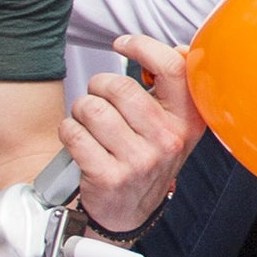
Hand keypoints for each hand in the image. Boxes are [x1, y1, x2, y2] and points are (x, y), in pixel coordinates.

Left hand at [61, 34, 204, 236]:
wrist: (128, 212)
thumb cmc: (145, 159)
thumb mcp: (171, 126)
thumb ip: (174, 88)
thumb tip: (179, 49)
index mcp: (187, 120)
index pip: (172, 67)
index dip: (143, 47)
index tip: (123, 45)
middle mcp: (168, 140)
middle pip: (119, 86)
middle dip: (98, 86)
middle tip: (98, 98)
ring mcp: (139, 160)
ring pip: (91, 108)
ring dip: (81, 110)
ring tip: (88, 122)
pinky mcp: (109, 176)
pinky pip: (73, 133)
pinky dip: (68, 130)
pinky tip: (78, 140)